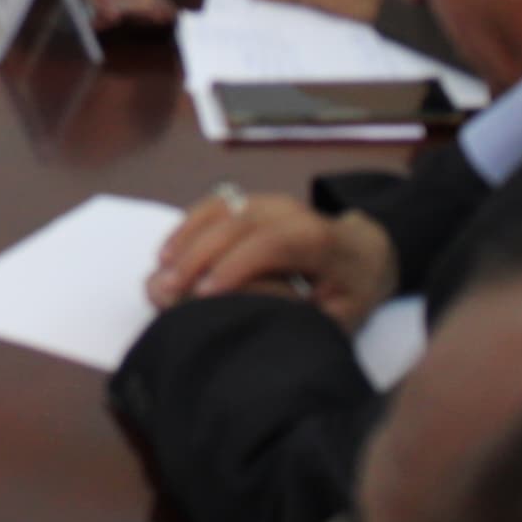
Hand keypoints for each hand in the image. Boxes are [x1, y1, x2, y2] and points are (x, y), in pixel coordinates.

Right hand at [147, 189, 397, 331]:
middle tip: (165, 292)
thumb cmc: (349, 294)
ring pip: (220, 212)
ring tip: (159, 278)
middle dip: (198, 257)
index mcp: (321, 241)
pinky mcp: (250, 201)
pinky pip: (212, 206)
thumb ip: (299, 318)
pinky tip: (167, 254)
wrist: (362, 253)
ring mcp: (267, 202)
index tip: (205, 295)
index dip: (236, 265)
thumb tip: (249, 320)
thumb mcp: (338, 318)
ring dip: (186, 243)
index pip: (275, 243)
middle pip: (238, 224)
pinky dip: (186, 228)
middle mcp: (292, 212)